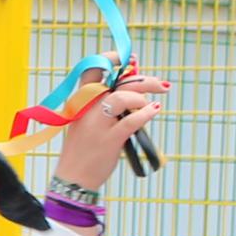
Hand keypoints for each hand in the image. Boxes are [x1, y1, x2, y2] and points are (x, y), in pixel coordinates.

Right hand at [51, 70, 170, 191]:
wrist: (73, 177)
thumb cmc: (83, 148)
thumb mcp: (86, 121)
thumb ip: (104, 104)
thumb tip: (132, 87)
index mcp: (80, 100)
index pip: (92, 69)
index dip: (111, 58)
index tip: (130, 58)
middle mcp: (87, 108)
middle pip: (116, 82)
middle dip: (144, 80)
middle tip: (162, 85)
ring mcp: (98, 124)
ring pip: (123, 98)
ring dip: (142, 98)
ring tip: (151, 104)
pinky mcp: (110, 140)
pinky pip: (132, 121)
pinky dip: (146, 114)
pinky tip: (154, 110)